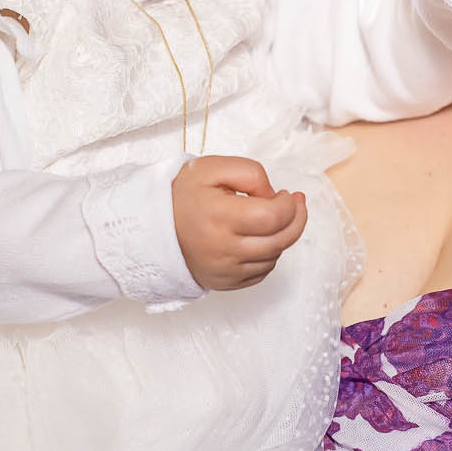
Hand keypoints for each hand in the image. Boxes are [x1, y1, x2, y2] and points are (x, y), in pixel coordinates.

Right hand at [172, 156, 307, 291]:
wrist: (154, 226)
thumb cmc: (184, 195)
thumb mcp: (213, 168)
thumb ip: (250, 173)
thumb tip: (274, 196)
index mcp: (219, 217)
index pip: (273, 217)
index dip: (290, 205)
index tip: (288, 195)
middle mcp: (223, 249)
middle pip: (280, 240)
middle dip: (297, 220)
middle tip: (296, 205)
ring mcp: (224, 270)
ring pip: (273, 257)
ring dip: (282, 237)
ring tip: (273, 219)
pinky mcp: (224, 282)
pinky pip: (261, 272)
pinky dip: (268, 255)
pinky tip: (260, 238)